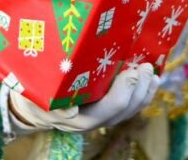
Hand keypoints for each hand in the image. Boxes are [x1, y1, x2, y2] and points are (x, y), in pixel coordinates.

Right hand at [8, 64, 158, 133]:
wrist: (34, 105)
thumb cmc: (36, 95)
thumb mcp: (38, 96)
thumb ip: (52, 101)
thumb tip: (70, 109)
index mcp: (79, 118)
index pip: (110, 108)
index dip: (125, 90)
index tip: (131, 70)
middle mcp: (95, 121)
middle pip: (125, 109)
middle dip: (139, 88)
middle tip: (146, 66)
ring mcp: (103, 117)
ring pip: (131, 109)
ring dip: (145, 91)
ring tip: (153, 73)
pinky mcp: (108, 110)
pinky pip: (131, 105)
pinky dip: (143, 92)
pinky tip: (151, 79)